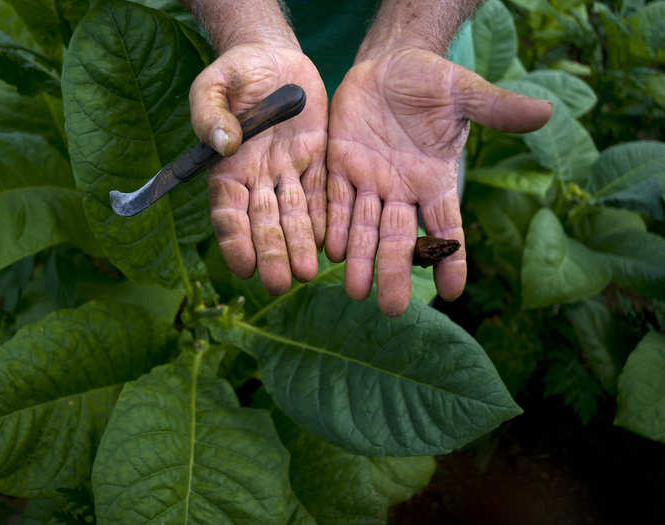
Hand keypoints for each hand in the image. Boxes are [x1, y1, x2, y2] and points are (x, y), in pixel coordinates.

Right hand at [189, 44, 327, 293]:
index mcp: (227, 167)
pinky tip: (329, 243)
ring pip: (294, 216)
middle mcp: (258, 179)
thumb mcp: (214, 84)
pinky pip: (321, 194)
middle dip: (272, 254)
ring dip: (300, 245)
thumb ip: (211, 113)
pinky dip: (324, 219)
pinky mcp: (316, 161)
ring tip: (307, 274)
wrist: (275, 57)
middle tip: (281, 284)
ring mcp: (288, 173)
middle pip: (264, 223)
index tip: (243, 267)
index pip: (228, 213)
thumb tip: (223, 145)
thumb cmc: (236, 71)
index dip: (235, 241)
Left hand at [326, 48, 551, 314]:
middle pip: (400, 239)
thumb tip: (547, 113)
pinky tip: (330, 251)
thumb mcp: (464, 91)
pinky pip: (334, 199)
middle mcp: (402, 189)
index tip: (452, 291)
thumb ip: (496, 107)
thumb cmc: (430, 80)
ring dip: (360, 259)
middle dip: (395, 272)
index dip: (451, 258)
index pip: (446, 228)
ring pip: (364, 227)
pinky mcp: (340, 164)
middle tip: (390, 308)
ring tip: (355, 291)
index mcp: (434, 179)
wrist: (388, 63)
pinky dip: (333, 224)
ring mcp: (370, 180)